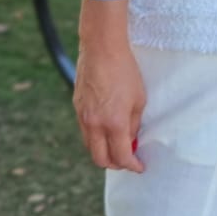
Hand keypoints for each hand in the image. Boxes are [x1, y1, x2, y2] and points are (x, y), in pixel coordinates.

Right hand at [74, 41, 145, 172]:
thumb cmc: (125, 71)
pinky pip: (85, 131)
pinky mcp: (77, 107)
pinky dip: (96, 137)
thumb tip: (131, 140)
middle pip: (100, 159)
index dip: (132, 166)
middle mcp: (94, 124)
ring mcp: (82, 116)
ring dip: (104, 152)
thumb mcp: (139, 99)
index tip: (139, 166)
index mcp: (113, 123)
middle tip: (128, 160)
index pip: (121, 156)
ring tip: (118, 145)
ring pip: (90, 146)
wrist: (101, 49)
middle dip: (115, 165)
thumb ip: (134, 124)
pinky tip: (107, 129)